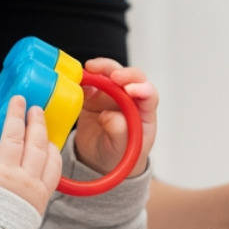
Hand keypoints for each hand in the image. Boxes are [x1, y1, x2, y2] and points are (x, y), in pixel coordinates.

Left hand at [0, 96, 62, 214]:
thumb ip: (19, 214)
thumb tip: (11, 216)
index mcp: (37, 196)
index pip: (52, 166)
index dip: (52, 148)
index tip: (50, 138)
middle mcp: (26, 181)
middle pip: (37, 145)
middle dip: (37, 124)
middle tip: (36, 110)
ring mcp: (5, 174)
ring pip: (14, 137)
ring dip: (15, 116)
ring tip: (15, 102)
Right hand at [72, 59, 157, 176]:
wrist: (98, 160)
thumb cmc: (118, 156)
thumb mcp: (121, 150)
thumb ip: (119, 134)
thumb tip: (109, 115)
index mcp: (144, 113)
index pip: (149, 95)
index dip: (142, 89)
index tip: (131, 90)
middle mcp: (130, 99)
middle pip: (131, 78)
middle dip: (122, 73)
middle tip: (111, 76)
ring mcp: (111, 95)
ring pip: (111, 73)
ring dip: (102, 68)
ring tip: (90, 70)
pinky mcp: (94, 94)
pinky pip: (90, 80)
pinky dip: (85, 77)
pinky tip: (79, 81)